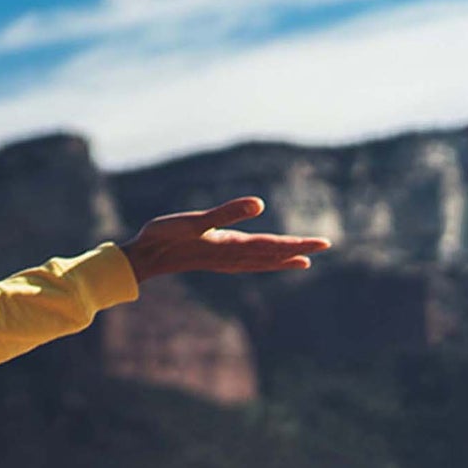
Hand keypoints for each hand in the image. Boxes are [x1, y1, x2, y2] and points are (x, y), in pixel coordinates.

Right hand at [119, 196, 330, 281]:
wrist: (143, 257)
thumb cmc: (164, 236)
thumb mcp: (194, 220)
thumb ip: (227, 212)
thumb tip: (260, 204)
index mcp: (231, 245)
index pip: (272, 246)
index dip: (298, 244)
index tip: (324, 244)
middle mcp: (231, 255)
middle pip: (271, 255)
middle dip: (297, 250)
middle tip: (325, 245)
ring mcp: (222, 259)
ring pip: (260, 262)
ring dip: (282, 260)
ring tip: (302, 261)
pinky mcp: (213, 257)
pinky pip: (246, 263)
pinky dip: (261, 263)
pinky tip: (262, 262)